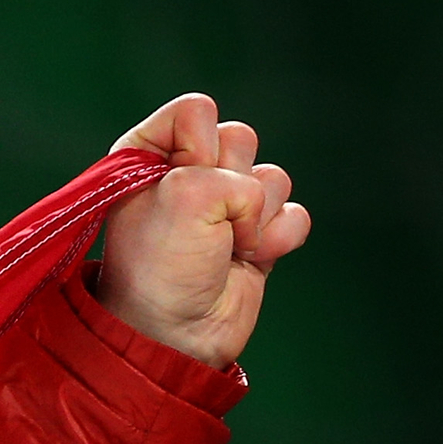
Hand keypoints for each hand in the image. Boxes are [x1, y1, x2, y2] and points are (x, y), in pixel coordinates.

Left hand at [89, 94, 309, 367]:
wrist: (177, 334)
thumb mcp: (177, 194)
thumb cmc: (160, 267)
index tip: (178, 183)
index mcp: (149, 156)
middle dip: (231, 180)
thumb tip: (253, 190)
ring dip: (255, 215)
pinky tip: (250, 261)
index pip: (197, 110)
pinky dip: (279, 237)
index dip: (198, 144)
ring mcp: (226, 207)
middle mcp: (188, 175)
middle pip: (241, 137)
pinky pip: (293, 214)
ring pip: (273, 177)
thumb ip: (218, 161)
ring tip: (225, 247)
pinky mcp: (257, 236)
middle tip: (204, 221)